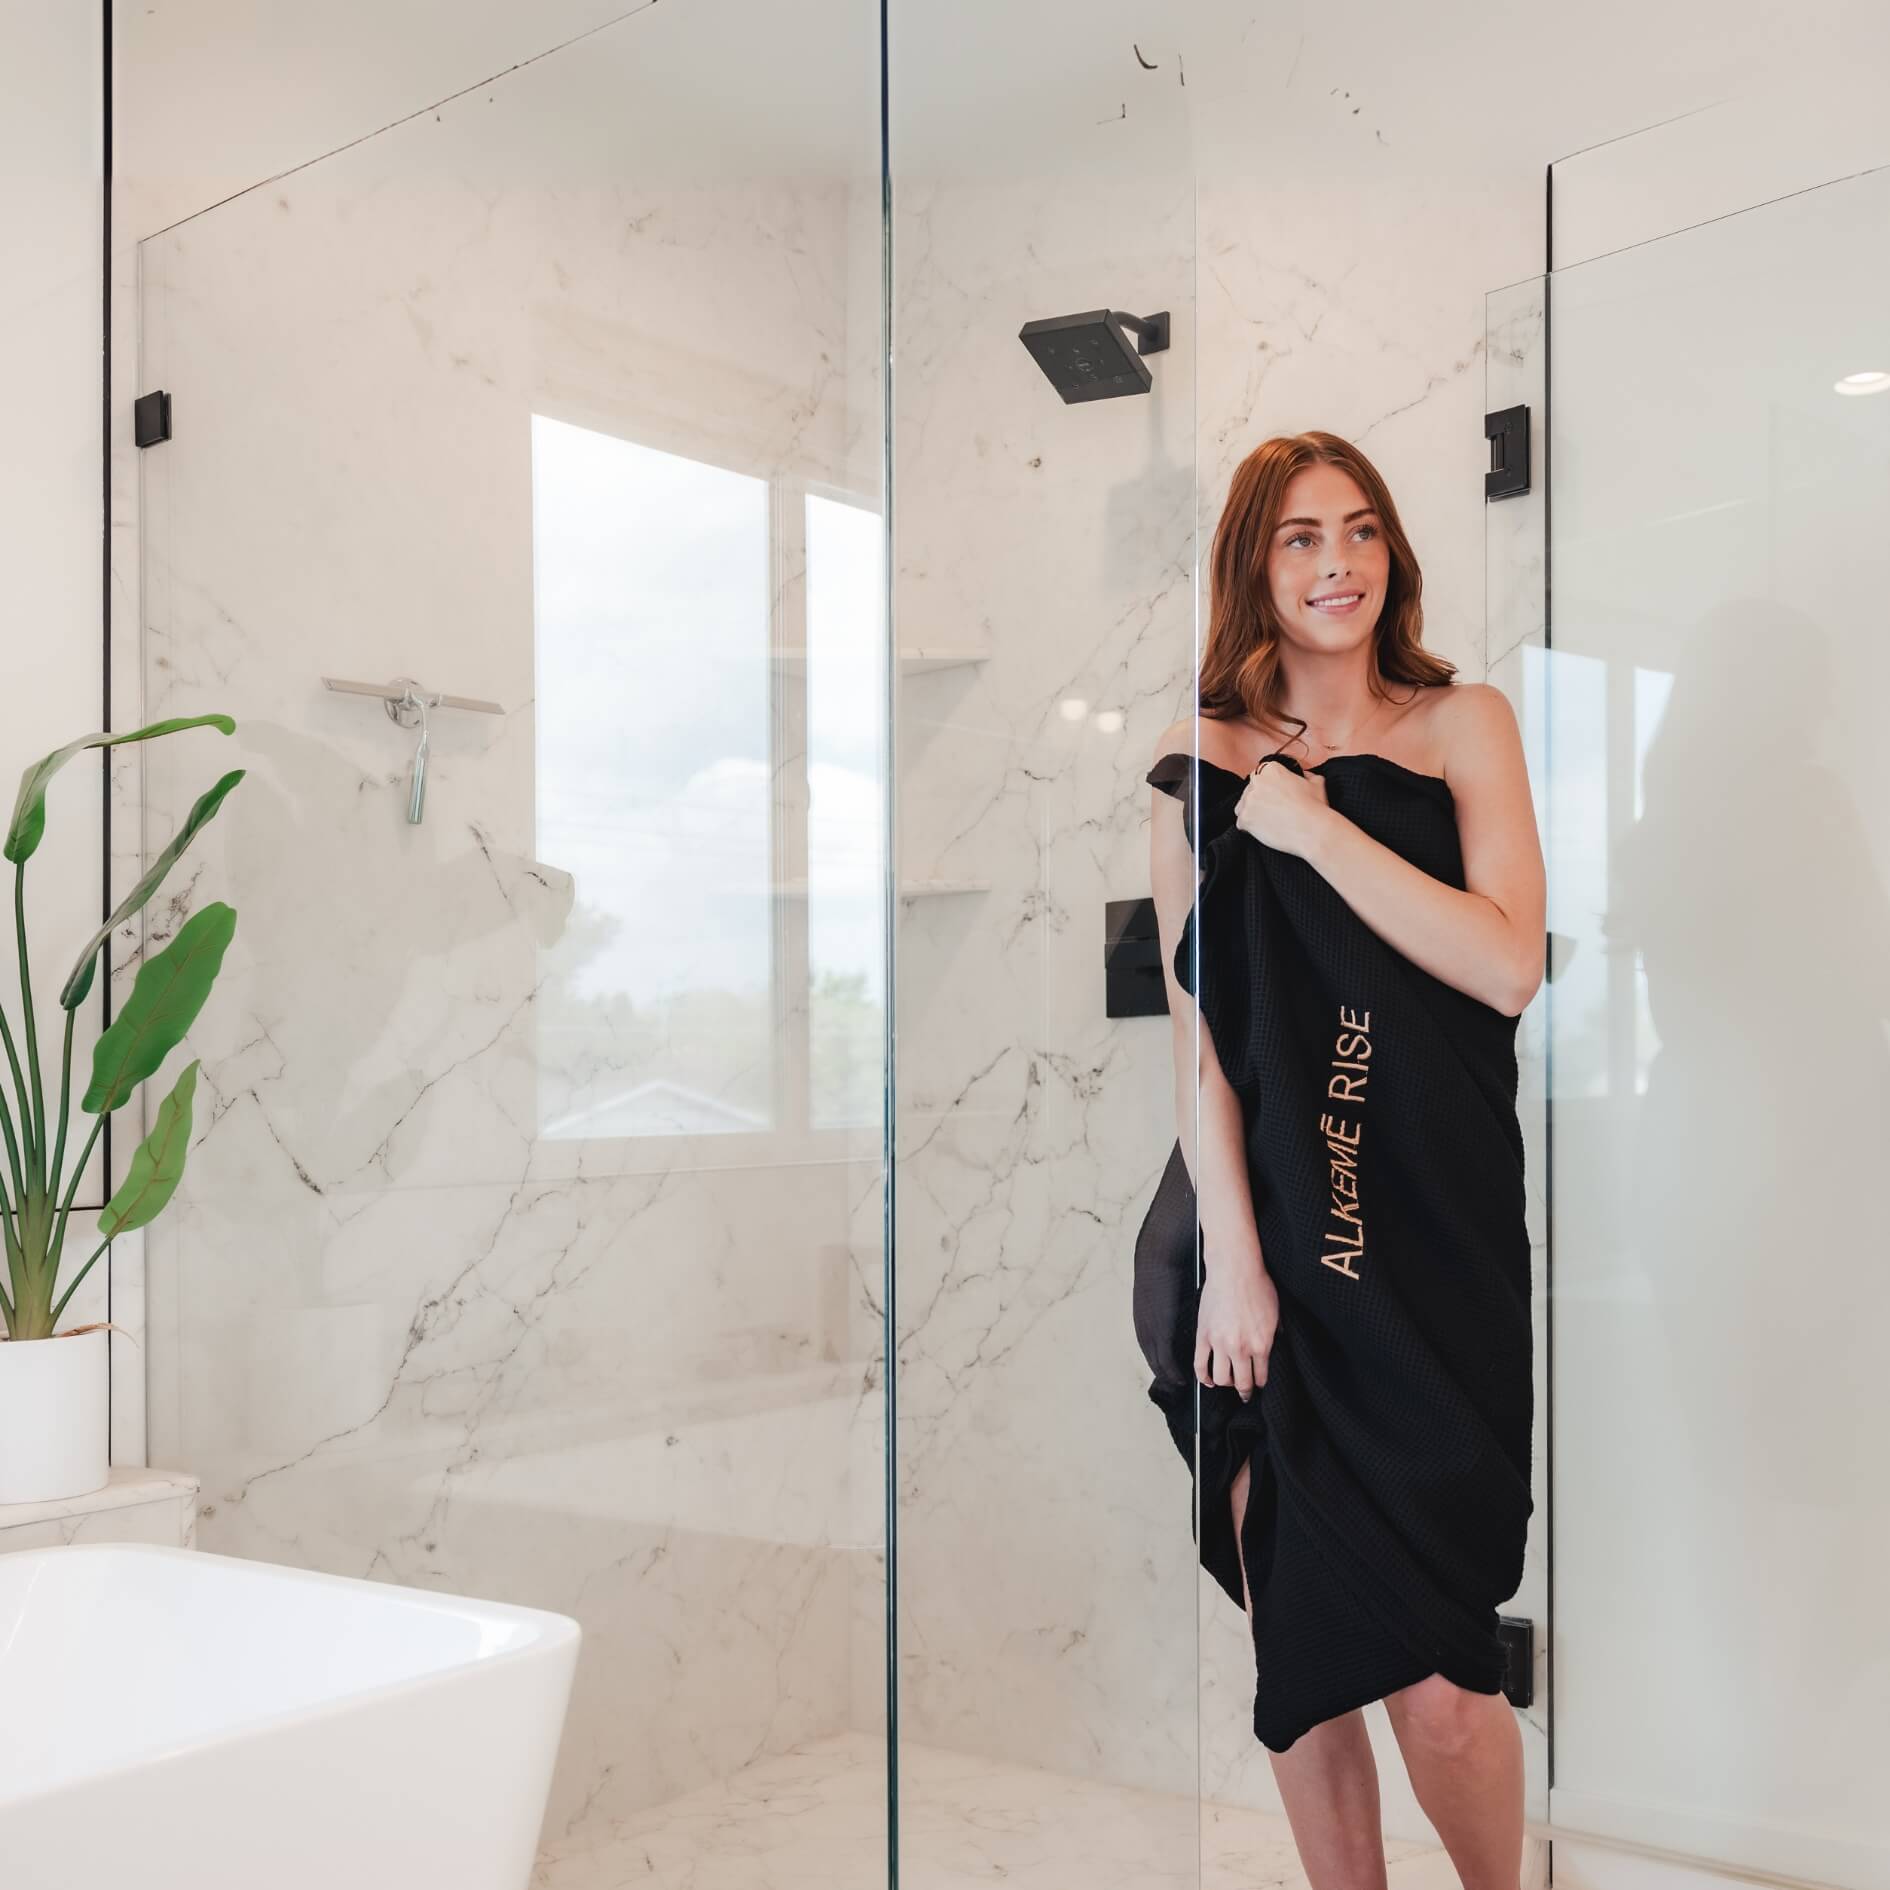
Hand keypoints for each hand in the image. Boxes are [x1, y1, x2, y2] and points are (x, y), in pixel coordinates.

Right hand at [1195, 1252, 1279, 1401]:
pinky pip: (1200, 1364)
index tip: (1257, 1384)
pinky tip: (1207, 1380)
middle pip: (1241, 1383)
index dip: (1259, 1383)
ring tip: (1227, 1380)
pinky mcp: (1204, 1336)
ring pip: (1220, 1378)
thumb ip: (1275, 1333)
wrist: (1235, 1269)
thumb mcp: (1276, 1313)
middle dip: (1244, 1391)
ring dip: (1225, 1383)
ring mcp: (1219, 1343)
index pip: (1260, 1377)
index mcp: (1261, 1344)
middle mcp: (1240, 1348)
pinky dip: (1203, 1377)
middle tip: (1244, 1393)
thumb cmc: (1257, 1286)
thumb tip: (1275, 1343)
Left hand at [1234, 758, 1333, 860]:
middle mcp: (1256, 781)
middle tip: (1272, 810)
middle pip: (1250, 789)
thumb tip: (1305, 775)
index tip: (1273, 795)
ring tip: (1268, 821)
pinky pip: (1241, 823)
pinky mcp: (1245, 818)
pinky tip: (1264, 830)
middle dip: (1258, 798)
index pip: (1260, 774)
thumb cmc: (1315, 807)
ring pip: (1243, 806)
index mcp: (1271, 769)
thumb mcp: (1316, 782)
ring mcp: (1249, 800)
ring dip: (1252, 812)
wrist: (1312, 829)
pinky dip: (1249, 828)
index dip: (1266, 786)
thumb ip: (1307, 775)